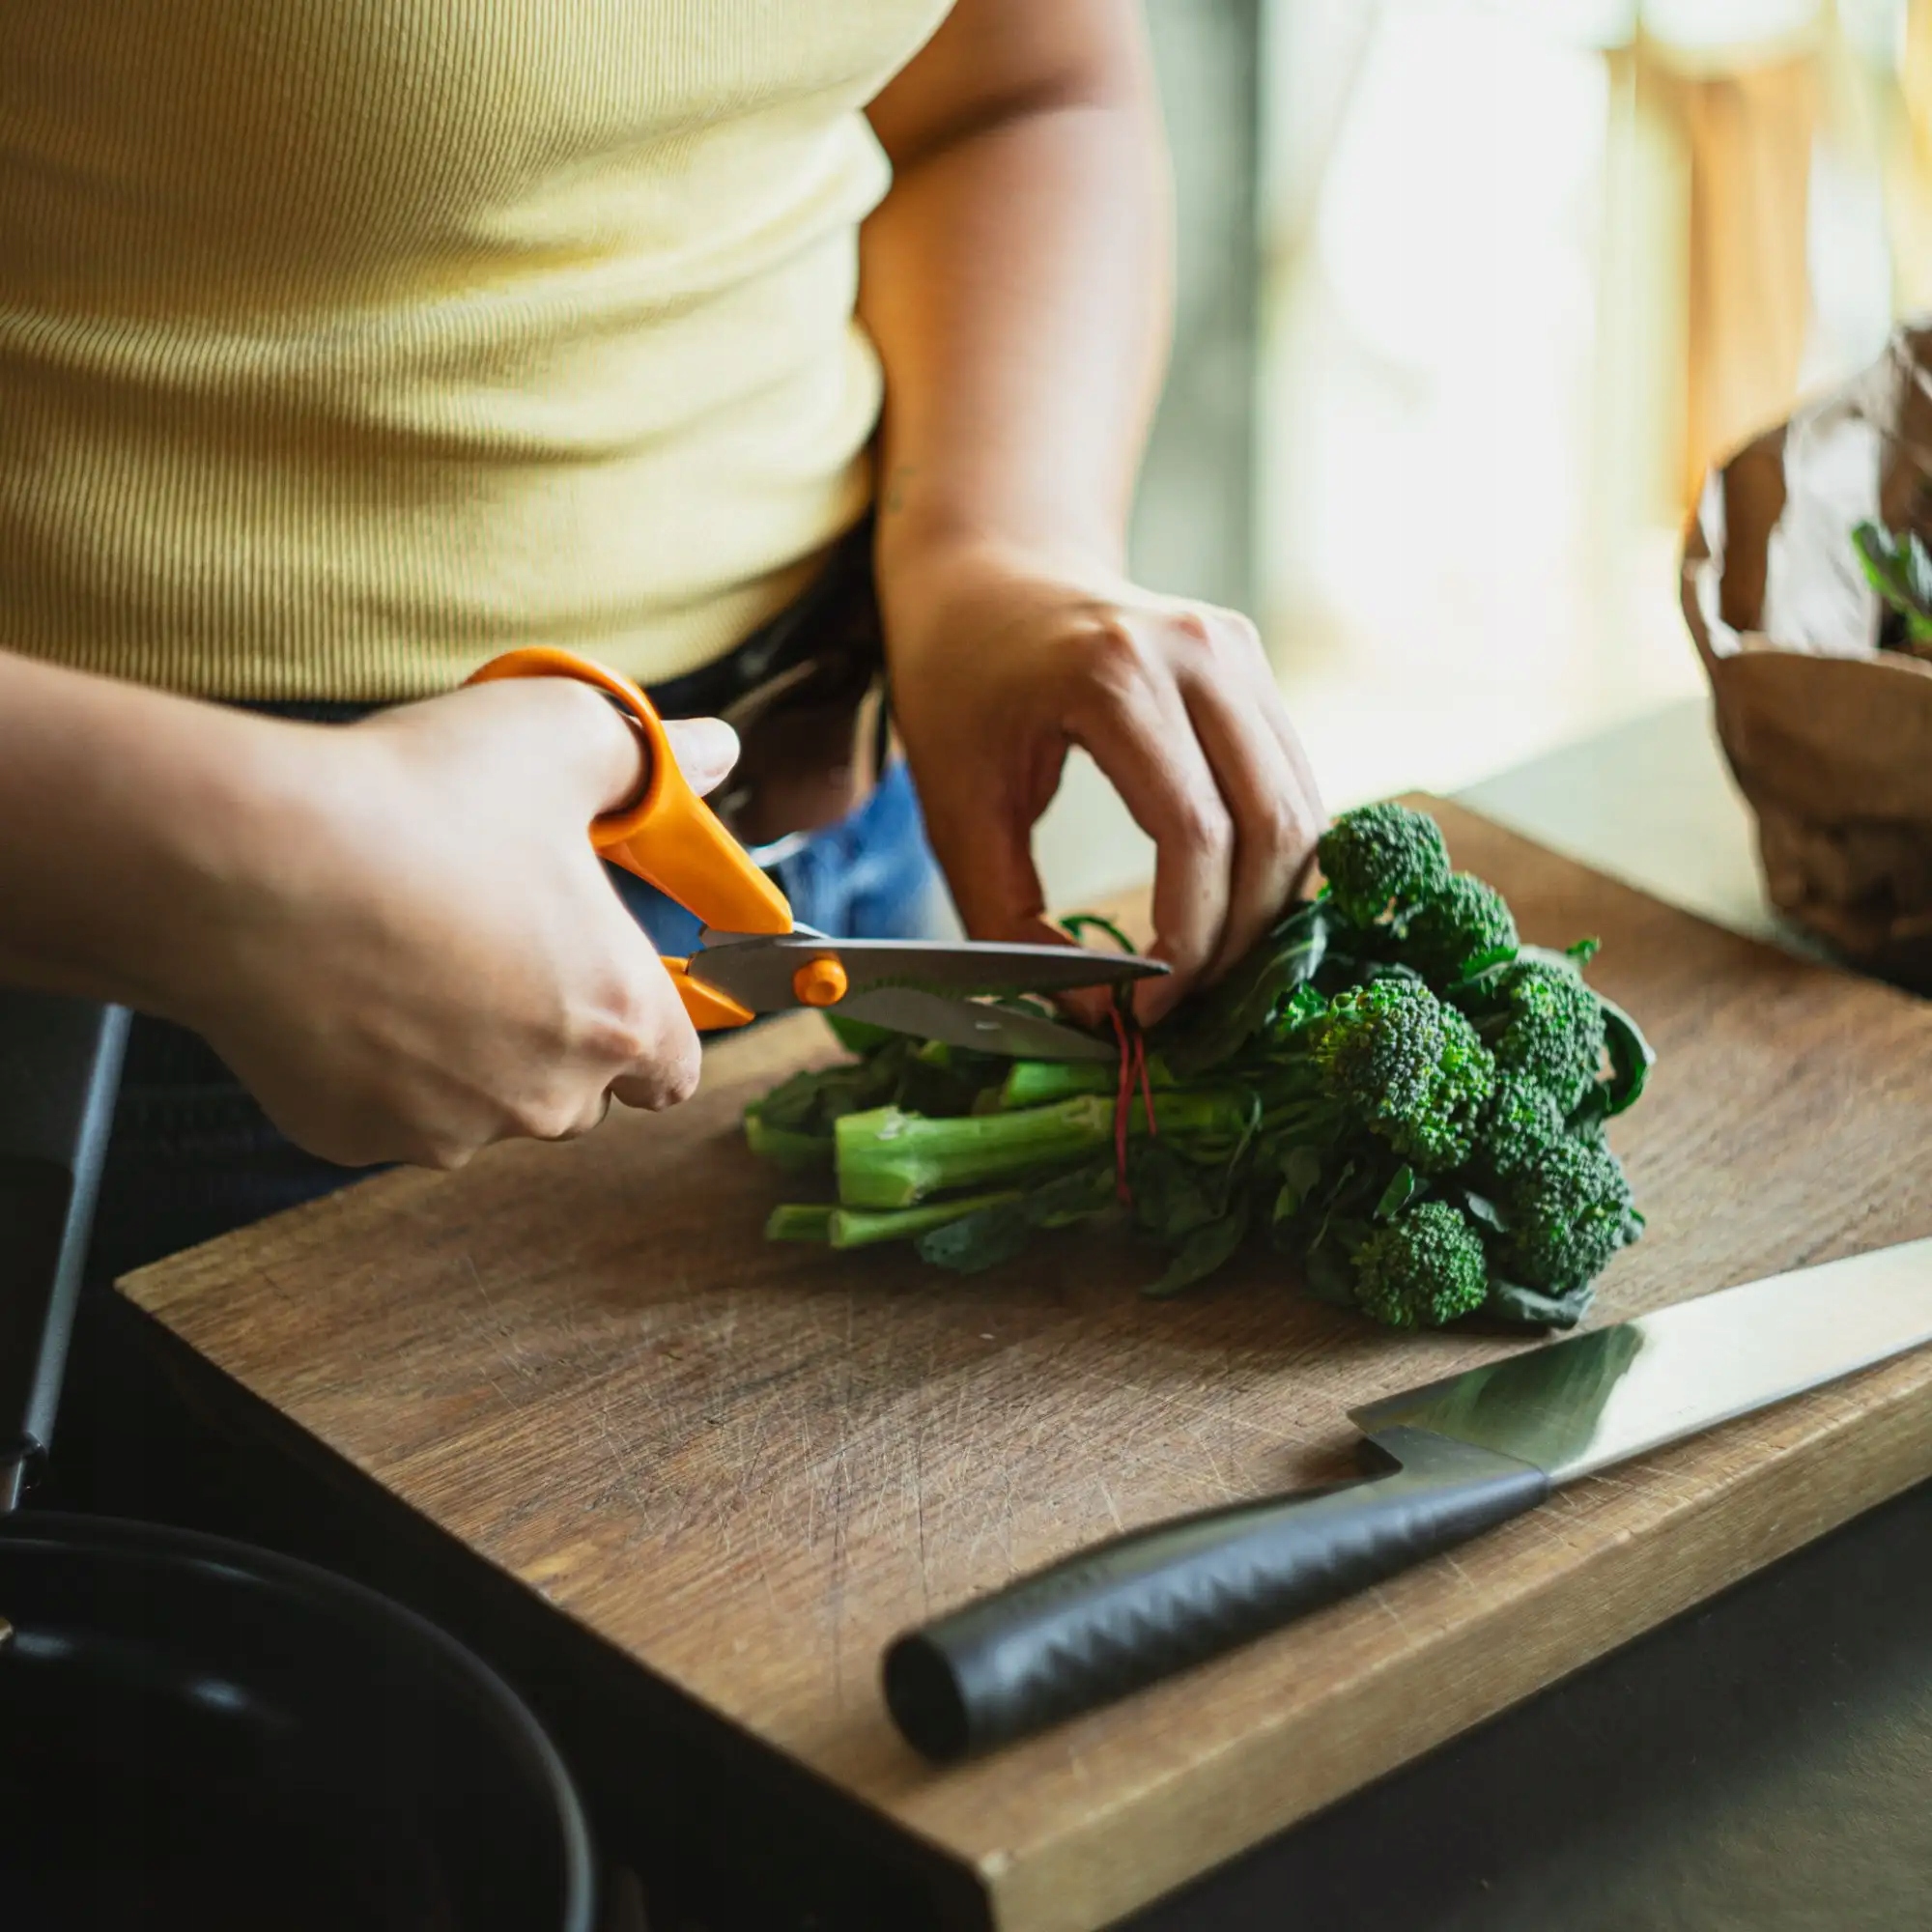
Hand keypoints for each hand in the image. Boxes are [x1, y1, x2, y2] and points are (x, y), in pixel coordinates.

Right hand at [164, 678, 738, 1169]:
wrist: (243, 865)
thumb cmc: (412, 804)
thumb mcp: (561, 736)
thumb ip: (653, 756)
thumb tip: (714, 752)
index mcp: (616, 1015)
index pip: (675, 1072)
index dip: (652, 1029)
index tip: (613, 983)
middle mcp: (545, 1096)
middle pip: (578, 1091)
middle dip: (553, 1034)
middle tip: (498, 944)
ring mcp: (445, 1129)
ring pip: (480, 1105)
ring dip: (466, 1053)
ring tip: (411, 951)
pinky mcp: (349, 1137)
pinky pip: (385, 1110)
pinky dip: (377, 1065)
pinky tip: (345, 984)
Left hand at [883, 540, 1324, 1022]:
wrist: (989, 572)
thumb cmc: (957, 688)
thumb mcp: (953, 810)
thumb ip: (1009, 921)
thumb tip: (1095, 1018)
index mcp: (1113, 673)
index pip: (1195, 834)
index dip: (1186, 941)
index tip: (1145, 1011)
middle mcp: (1198, 649)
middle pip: (1272, 827)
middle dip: (1239, 940)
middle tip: (1183, 1006)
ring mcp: (1239, 649)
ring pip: (1301, 813)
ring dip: (1267, 910)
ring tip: (1204, 971)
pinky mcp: (1255, 665)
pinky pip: (1292, 786)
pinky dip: (1271, 865)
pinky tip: (1222, 913)